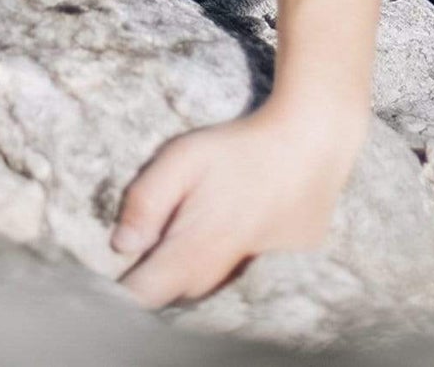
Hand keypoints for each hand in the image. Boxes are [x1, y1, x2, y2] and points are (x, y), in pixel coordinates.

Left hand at [110, 98, 366, 309]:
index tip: (120, 271)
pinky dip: (235, 259)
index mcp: (194, 248)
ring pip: (213, 285)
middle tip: (163, 236)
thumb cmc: (241, 144)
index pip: (144, 295)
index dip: (125, 290)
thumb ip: (145, 202)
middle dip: (161, 275)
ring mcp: (261, 271)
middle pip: (177, 293)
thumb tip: (121, 245)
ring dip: (197, 269)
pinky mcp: (289, 264)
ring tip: (204, 226)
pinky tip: (242, 222)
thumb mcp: (182, 158)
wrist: (313, 137)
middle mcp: (226, 270)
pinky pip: (248, 274)